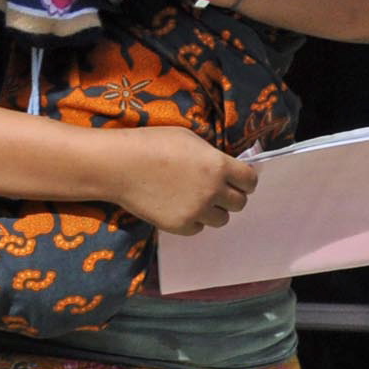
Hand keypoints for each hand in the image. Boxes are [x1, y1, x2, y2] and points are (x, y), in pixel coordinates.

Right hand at [113, 128, 258, 234]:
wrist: (118, 165)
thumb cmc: (150, 144)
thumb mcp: (189, 139)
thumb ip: (211, 156)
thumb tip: (222, 168)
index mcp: (218, 165)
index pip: (250, 181)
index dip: (244, 181)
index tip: (236, 181)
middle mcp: (213, 190)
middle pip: (239, 203)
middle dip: (229, 196)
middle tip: (213, 191)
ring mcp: (197, 210)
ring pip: (221, 219)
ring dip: (212, 211)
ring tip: (194, 201)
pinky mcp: (180, 225)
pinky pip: (198, 228)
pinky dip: (192, 221)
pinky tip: (177, 207)